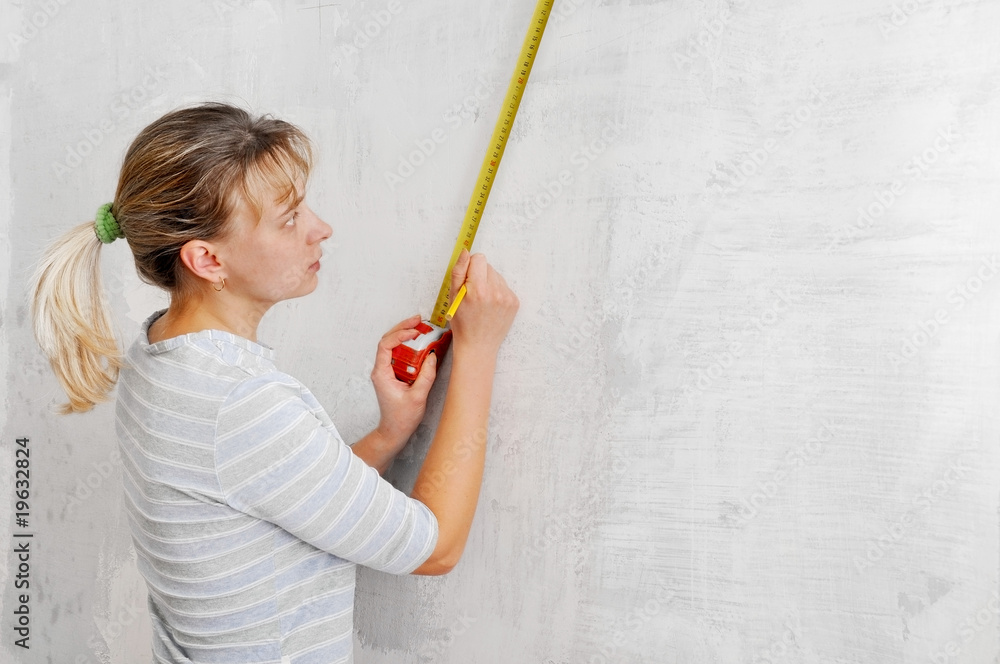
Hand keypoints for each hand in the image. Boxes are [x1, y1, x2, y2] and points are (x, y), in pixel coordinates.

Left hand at [370, 315, 438, 451]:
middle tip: (418, 320)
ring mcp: (386, 371)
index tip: (414, 331)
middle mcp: (381, 369)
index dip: (399, 334)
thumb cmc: (402, 418)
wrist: (394, 431)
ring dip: (405, 334)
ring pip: (392, 345)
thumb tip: (433, 356)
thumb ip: (426, 376)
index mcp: (381, 373)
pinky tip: (419, 342)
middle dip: (402, 328)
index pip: (385, 345)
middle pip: (388, 340)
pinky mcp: (393, 373)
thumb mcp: (417, 397)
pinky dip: (408, 345)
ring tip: (419, 327)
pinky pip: (398, 354)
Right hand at [448, 249, 518, 356]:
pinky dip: (497, 292)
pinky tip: (491, 306)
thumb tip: (466, 252)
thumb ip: (459, 271)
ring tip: (482, 301)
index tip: (467, 280)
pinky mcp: (514, 302)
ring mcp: (507, 297)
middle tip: (473, 294)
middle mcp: (495, 292)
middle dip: (479, 275)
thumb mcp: (453, 297)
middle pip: (488, 266)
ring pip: (496, 276)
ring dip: (489, 284)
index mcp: (478, 289)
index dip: (470, 267)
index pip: (479, 259)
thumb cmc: (462, 322)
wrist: (478, 346)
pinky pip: (504, 287)